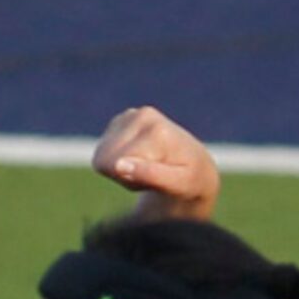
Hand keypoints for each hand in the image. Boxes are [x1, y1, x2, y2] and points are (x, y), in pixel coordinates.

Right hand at [92, 106, 221, 219]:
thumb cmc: (189, 180)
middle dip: (123, 175)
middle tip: (152, 174)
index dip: (129, 181)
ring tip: (148, 167)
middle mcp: (143, 115)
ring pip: (101, 156)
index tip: (156, 178)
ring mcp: (131, 114)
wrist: (196, 166)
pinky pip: (102, 150)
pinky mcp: (123, 119)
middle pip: (104, 160)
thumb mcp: (177, 184)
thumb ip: (150, 175)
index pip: (114, 166)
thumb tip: (118, 165)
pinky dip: (117, 161)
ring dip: (120, 169)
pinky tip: (140, 159)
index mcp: (156, 130)